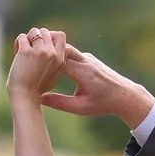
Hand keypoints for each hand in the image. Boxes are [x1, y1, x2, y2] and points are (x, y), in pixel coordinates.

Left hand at [6, 27, 68, 101]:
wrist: (26, 97)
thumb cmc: (37, 89)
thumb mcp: (53, 76)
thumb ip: (54, 62)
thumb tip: (51, 49)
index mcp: (60, 59)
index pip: (60, 35)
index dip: (50, 36)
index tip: (42, 45)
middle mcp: (52, 54)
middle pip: (45, 31)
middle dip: (36, 37)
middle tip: (30, 49)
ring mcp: (40, 52)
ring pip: (34, 31)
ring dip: (27, 39)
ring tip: (23, 50)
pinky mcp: (26, 52)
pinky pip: (22, 37)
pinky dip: (18, 43)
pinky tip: (17, 53)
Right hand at [40, 44, 154, 129]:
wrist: (124, 95)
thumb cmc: (103, 104)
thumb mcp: (80, 108)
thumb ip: (60, 103)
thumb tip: (40, 99)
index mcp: (83, 73)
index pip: (59, 61)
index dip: (44, 60)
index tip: (30, 61)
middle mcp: (85, 62)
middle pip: (62, 48)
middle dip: (47, 47)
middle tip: (30, 47)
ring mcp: (88, 58)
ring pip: (67, 48)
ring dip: (53, 49)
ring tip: (37, 51)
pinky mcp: (89, 59)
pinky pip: (72, 53)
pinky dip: (61, 54)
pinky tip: (50, 58)